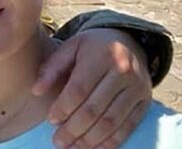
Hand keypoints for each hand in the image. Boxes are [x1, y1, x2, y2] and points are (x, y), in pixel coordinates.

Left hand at [33, 29, 151, 148]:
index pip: (79, 88)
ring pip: (111, 121)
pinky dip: (112, 141)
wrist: (130, 42)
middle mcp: (122, 71)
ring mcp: (136, 87)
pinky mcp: (145, 101)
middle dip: (74, 129)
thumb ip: (52, 67)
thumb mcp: (71, 47)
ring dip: (90, 140)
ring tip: (73, 148)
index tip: (51, 120)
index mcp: (101, 55)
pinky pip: (128, 126)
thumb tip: (36, 90)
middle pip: (94, 108)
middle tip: (58, 141)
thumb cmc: (93, 47)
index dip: (64, 107)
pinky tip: (95, 148)